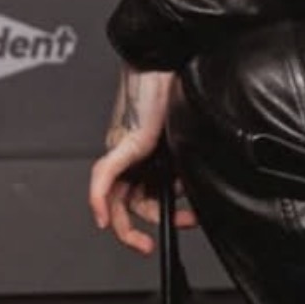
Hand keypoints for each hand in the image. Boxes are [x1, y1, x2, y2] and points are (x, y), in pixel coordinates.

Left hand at [89, 67, 198, 254]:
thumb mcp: (188, 134)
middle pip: (126, 202)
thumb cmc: (179, 87)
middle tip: (150, 246)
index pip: (142, 192)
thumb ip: (189, 160)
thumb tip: (205, 183)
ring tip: (144, 240)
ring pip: (114, 196)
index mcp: (148, 152)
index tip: (168, 231)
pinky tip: (102, 217)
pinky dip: (99, 198)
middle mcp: (132, 153)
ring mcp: (125, 147)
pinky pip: (104, 175)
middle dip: (138, 230)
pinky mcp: (125, 140)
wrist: (169, 57)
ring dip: (125, 224)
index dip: (153, 217)